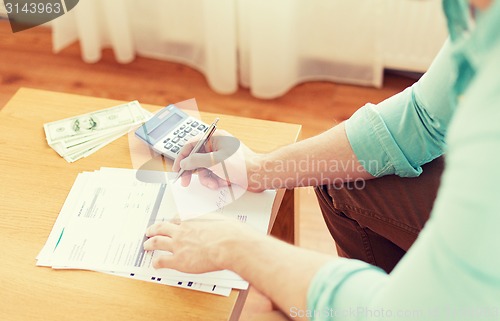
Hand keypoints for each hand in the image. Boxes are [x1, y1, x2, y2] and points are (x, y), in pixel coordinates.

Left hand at [143, 215, 257, 273]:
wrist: (231, 245)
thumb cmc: (232, 233)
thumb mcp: (224, 220)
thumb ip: (218, 223)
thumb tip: (223, 224)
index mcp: (194, 218)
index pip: (178, 217)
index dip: (172, 221)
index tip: (171, 222)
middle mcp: (183, 229)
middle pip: (162, 227)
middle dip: (154, 229)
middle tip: (150, 231)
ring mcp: (178, 244)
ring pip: (156, 242)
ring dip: (149, 244)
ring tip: (146, 245)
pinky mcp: (179, 260)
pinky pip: (162, 260)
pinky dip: (156, 262)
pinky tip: (155, 264)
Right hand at [173, 130, 264, 191]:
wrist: (259, 175)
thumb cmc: (240, 165)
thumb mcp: (213, 162)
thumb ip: (195, 161)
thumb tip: (184, 162)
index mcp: (214, 138)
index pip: (191, 144)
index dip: (182, 157)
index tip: (177, 169)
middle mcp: (217, 146)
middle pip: (197, 159)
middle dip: (194, 173)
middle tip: (185, 183)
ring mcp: (222, 157)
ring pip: (205, 170)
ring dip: (208, 179)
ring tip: (215, 184)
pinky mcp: (226, 167)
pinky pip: (214, 175)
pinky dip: (216, 181)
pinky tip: (223, 183)